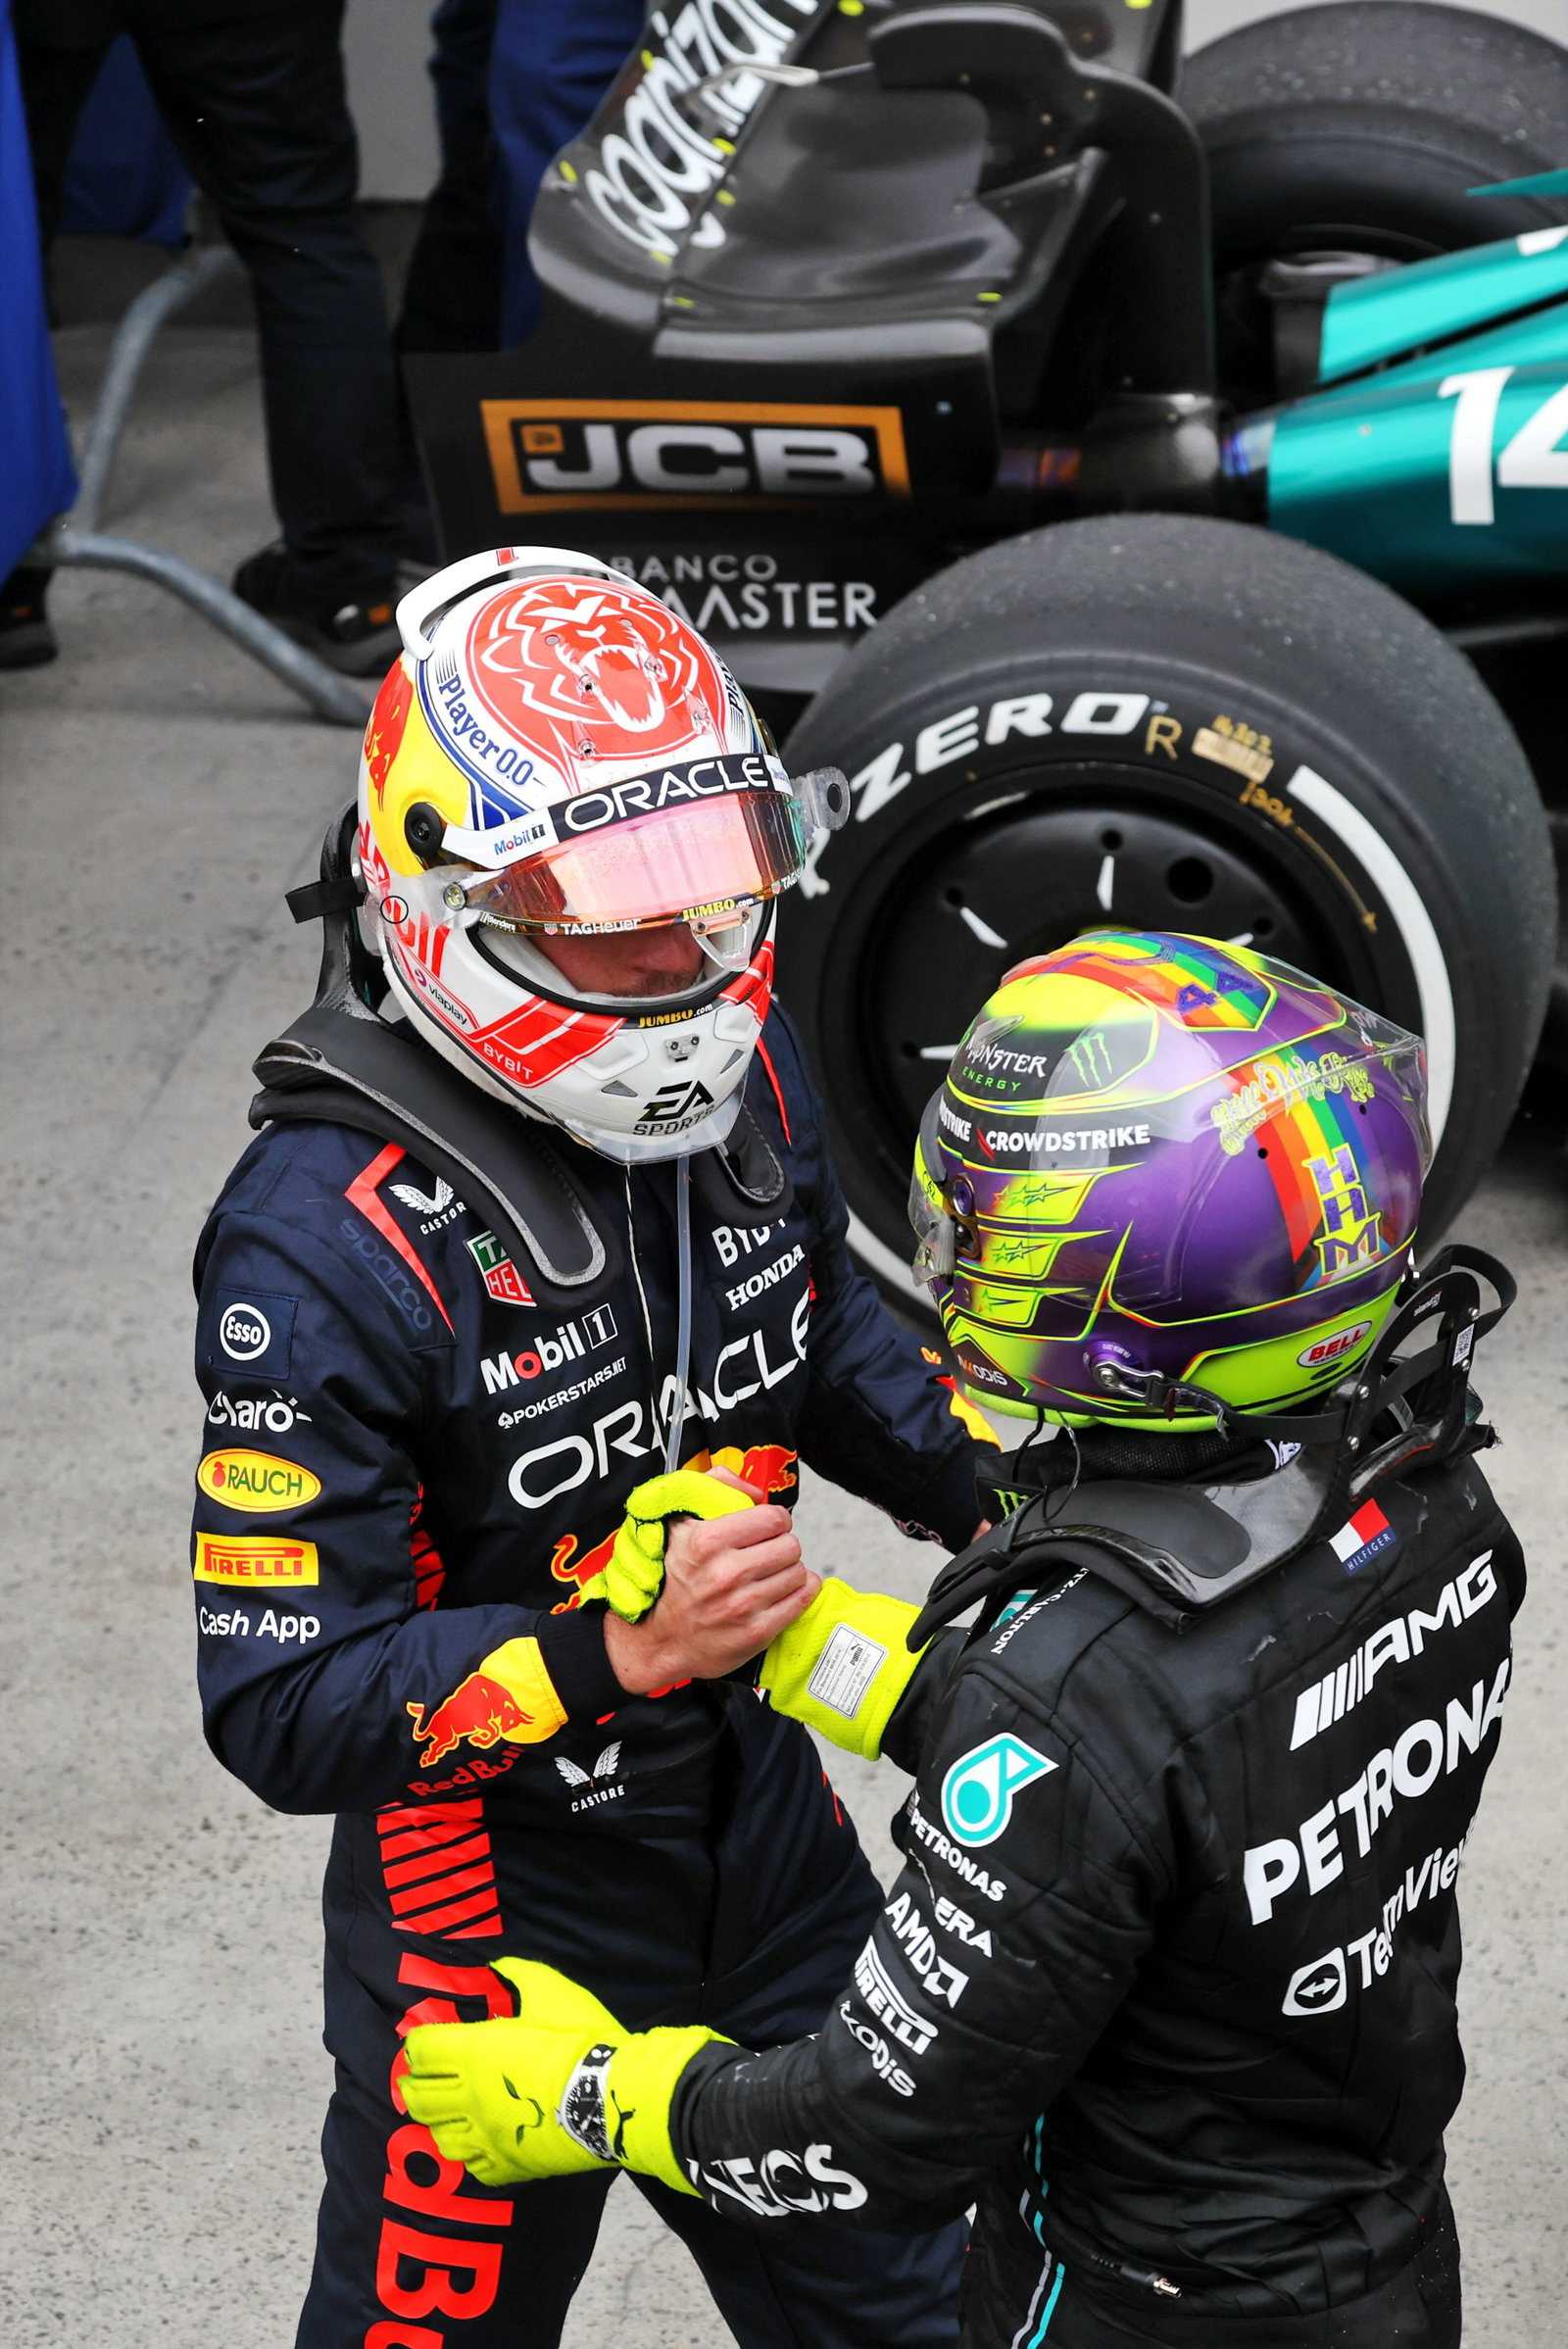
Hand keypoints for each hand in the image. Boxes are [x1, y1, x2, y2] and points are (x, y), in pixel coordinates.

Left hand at [403, 1956, 723, 2193]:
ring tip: (446, 2113)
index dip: (419, 2042)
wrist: (610, 2096)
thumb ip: (519, 1974)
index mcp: (474, 2052)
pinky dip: (469, 2154)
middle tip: (420, 2078)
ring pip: (439, 2137)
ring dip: (437, 2122)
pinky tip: (478, 2142)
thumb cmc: (580, 2038)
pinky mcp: (507, 2165)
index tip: (427, 2039)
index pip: (422, 2050)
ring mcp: (486, 2137)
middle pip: (418, 2097)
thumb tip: (499, 1966)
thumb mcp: (551, 1990)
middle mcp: (470, 2097)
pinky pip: (473, 2167)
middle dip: (414, 2084)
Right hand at [605, 1467, 820, 1693]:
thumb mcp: (677, 1523)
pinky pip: (802, 1599)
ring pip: (798, 1572)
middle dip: (783, 1545)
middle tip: (769, 1552)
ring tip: (770, 1574)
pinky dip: (799, 1592)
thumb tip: (756, 1491)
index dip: (775, 1520)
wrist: (659, 1639)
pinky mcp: (756, 1632)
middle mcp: (726, 1573)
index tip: (768, 1528)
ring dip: (789, 1570)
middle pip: (791, 1545)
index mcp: (707, 1541)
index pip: (773, 1517)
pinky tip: (781, 1590)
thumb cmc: (670, 1579)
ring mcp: (743, 1606)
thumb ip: (714, 1488)